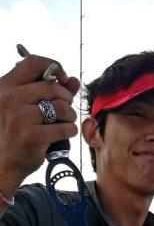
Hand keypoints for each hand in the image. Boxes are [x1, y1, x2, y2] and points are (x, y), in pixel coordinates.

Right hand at [0, 53, 79, 196]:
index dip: (53, 66)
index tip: (63, 78)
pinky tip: (65, 134)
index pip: (33, 62)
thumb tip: (73, 81)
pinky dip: (70, 131)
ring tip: (66, 121)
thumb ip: (49, 92)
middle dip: (66, 97)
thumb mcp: (25, 106)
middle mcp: (10, 99)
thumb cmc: (15, 132)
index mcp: (5, 86)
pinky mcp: (32, 137)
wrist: (4, 162)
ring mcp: (20, 118)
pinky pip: (64, 128)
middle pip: (52, 87)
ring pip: (61, 107)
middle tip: (66, 108)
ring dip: (70, 115)